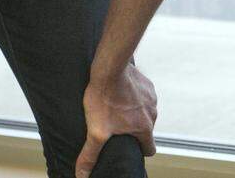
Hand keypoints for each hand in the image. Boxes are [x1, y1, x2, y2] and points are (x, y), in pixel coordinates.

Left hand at [75, 63, 156, 177]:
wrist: (110, 68)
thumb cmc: (104, 99)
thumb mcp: (95, 131)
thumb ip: (90, 155)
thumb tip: (82, 176)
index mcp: (144, 128)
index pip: (149, 149)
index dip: (139, 152)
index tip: (128, 150)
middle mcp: (152, 113)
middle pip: (145, 130)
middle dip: (133, 131)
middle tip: (115, 128)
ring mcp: (151, 97)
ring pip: (144, 112)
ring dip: (134, 114)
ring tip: (115, 109)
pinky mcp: (147, 84)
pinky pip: (142, 97)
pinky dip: (133, 98)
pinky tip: (119, 94)